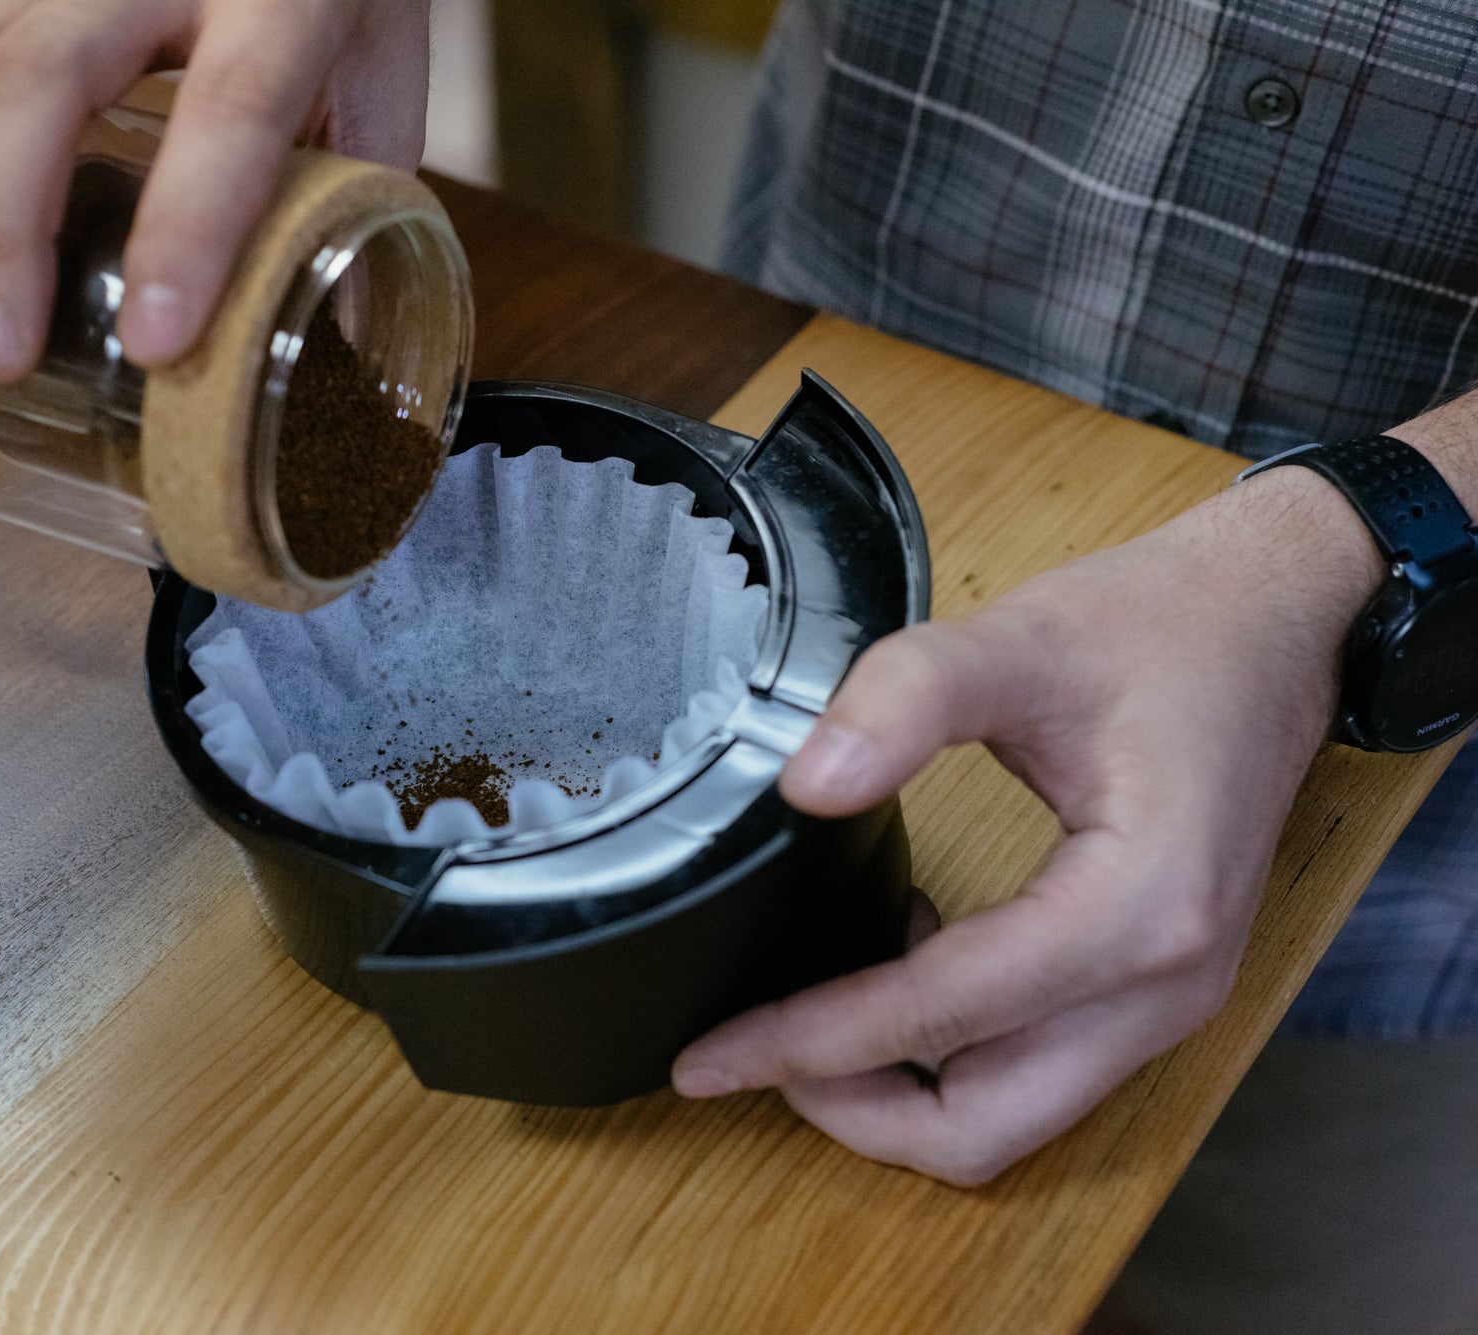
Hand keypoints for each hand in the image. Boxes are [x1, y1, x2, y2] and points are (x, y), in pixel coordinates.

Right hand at [0, 0, 427, 379]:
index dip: (188, 228)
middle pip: (44, 77)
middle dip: (5, 229)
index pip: (230, 108)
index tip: (156, 344)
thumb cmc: (340, 10)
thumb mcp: (376, 94)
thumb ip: (352, 206)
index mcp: (282, 0)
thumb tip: (328, 365)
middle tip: (0, 358)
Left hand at [673, 466, 1384, 1184]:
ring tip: (803, 1026)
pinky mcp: (1155, 988)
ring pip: (1012, 1117)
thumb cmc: (1162, 629)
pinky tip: (900, 966)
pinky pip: (1038, 1071)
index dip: (809, 1040)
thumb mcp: (1021, 640)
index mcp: (1138, 912)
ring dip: (897, 1097)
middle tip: (745, 1056)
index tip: (709, 1054)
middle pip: (981, 1125)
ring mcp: (1169, 999)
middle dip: (849, 1109)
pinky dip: (952, 1058)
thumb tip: (806, 783)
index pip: (940, 1017)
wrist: (1276, 620)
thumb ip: (906, 698)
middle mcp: (1165, 986)